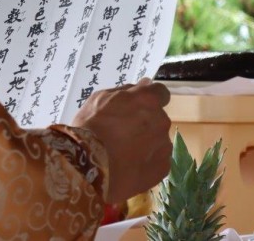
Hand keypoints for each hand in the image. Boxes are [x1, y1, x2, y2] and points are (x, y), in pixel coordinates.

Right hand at [71, 78, 171, 203]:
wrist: (89, 169)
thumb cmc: (90, 127)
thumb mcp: (100, 99)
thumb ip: (126, 90)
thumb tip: (145, 84)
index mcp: (148, 100)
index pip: (160, 93)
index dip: (149, 99)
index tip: (138, 107)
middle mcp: (161, 120)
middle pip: (158, 118)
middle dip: (146, 123)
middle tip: (123, 133)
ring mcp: (164, 145)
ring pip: (159, 140)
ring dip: (147, 143)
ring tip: (124, 153)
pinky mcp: (163, 168)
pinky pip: (158, 160)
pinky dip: (147, 162)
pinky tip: (129, 166)